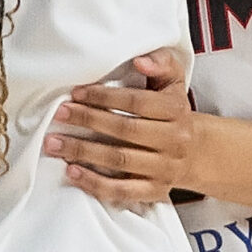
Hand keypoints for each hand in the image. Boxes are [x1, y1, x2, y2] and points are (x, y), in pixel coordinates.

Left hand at [47, 49, 195, 206]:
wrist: (196, 152)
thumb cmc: (173, 113)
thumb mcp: (173, 83)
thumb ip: (161, 64)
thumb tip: (140, 60)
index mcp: (177, 110)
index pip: (136, 102)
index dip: (104, 97)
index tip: (77, 93)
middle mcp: (174, 140)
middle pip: (125, 130)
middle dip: (88, 120)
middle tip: (60, 114)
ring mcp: (165, 168)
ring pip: (120, 159)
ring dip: (83, 151)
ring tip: (54, 143)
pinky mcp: (155, 191)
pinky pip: (122, 191)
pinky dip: (95, 183)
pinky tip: (73, 171)